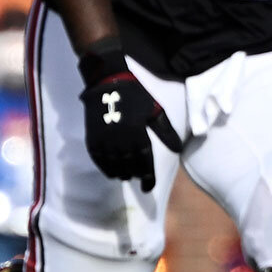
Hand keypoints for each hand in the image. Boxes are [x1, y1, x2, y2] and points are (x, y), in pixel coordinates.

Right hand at [79, 42, 182, 190]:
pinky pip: (98, 159)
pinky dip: (105, 168)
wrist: (108, 83)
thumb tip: (178, 149)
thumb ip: (166, 132)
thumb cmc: (136, 96)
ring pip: (113, 165)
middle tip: (139, 178)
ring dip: (120, 173)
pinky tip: (111, 172)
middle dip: (135, 174)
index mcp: (138, 134)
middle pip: (128, 165)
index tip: (149, 187)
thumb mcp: (155, 111)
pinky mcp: (92, 138)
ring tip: (126, 176)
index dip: (147, 177)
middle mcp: (120, 140)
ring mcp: (104, 140)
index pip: (144, 161)